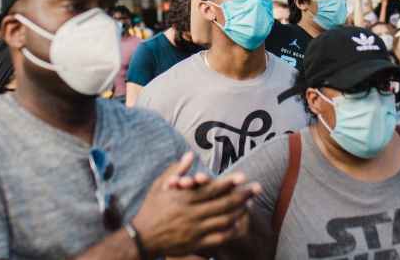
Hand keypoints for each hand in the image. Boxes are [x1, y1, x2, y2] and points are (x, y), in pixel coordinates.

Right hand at [133, 152, 259, 255]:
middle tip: (257, 188)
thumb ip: (176, 170)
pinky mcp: (196, 243)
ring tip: (250, 204)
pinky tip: (238, 224)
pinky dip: (230, 230)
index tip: (244, 177)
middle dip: (243, 195)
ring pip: (224, 220)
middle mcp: (192, 213)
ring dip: (239, 212)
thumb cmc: (151, 208)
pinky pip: (218, 238)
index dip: (230, 182)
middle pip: (224, 203)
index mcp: (184, 198)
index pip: (212, 188)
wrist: (142, 238)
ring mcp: (195, 230)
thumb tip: (190, 154)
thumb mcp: (160, 186)